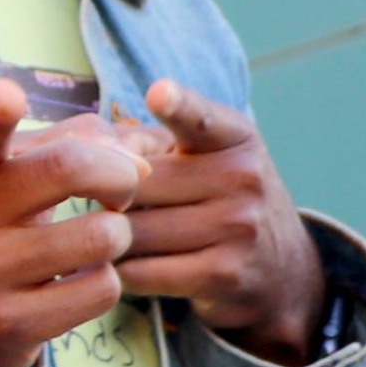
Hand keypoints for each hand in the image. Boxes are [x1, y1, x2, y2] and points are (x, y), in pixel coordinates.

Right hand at [0, 78, 150, 366]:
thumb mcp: (1, 176)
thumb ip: (68, 144)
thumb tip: (143, 157)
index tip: (9, 95)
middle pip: (68, 168)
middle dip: (120, 173)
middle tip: (122, 187)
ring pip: (101, 234)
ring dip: (117, 234)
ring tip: (94, 239)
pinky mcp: (7, 324)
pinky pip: (101, 288)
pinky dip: (105, 280)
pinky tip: (77, 280)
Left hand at [119, 80, 321, 363]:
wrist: (279, 266)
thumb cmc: (215, 195)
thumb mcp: (201, 155)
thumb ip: (145, 142)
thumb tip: (85, 155)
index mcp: (234, 136)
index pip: (202, 118)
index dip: (179, 106)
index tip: (159, 94)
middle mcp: (243, 176)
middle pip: (135, 185)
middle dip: (106, 199)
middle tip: (102, 207)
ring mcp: (238, 226)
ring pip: (134, 231)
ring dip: (108, 239)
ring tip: (109, 238)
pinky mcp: (225, 273)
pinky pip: (142, 272)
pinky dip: (120, 271)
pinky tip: (121, 267)